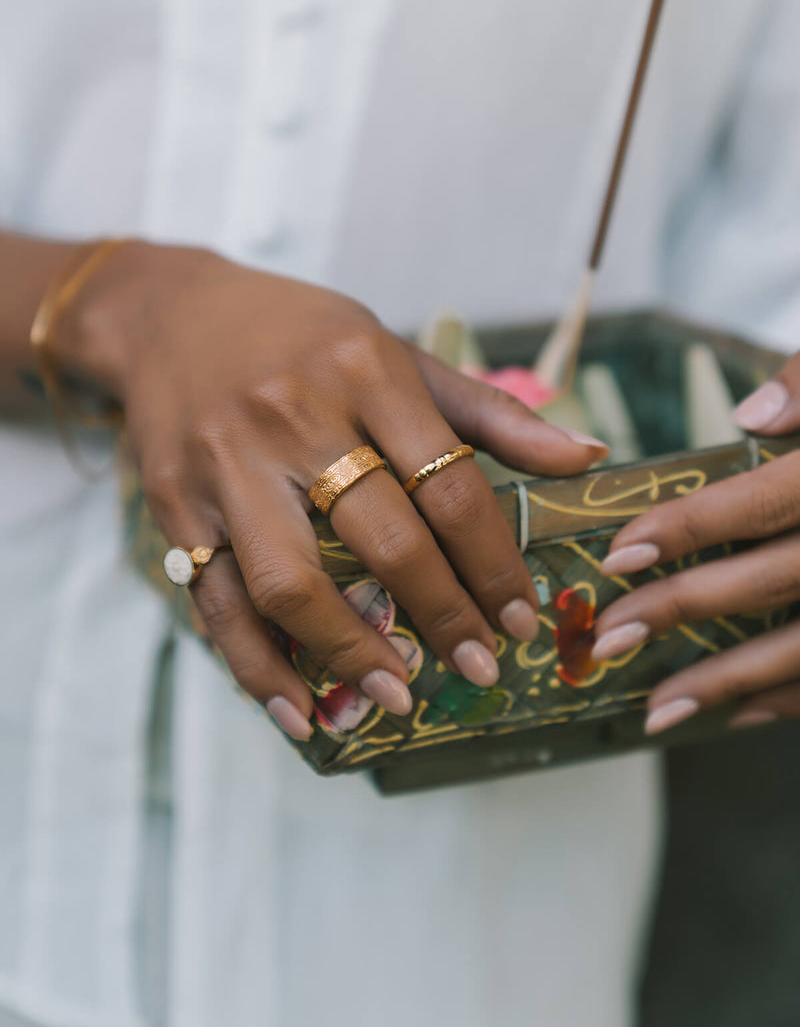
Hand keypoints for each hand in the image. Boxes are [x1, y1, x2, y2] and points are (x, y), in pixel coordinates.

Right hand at [57, 240, 607, 739]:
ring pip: (293, 582)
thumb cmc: (301, 335)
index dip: (493, 563)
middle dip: (443, 616)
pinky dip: (258, 668)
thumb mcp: (395, 351)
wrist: (171, 314)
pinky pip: (219, 601)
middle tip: (482, 668)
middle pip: (384, 539)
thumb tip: (587, 456)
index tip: (521, 620)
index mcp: (366, 373)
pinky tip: (299, 712)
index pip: (449, 485)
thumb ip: (489, 411)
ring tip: (399, 698)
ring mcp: (229, 465)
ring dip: (352, 654)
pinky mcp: (178, 504)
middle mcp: (296, 417)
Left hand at [592, 351, 799, 735]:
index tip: (619, 552)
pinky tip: (739, 712)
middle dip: (686, 611)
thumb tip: (749, 415)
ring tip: (655, 710)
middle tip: (610, 636)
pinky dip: (791, 701)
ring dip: (731, 684)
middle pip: (773, 582)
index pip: (765, 499)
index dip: (689, 526)